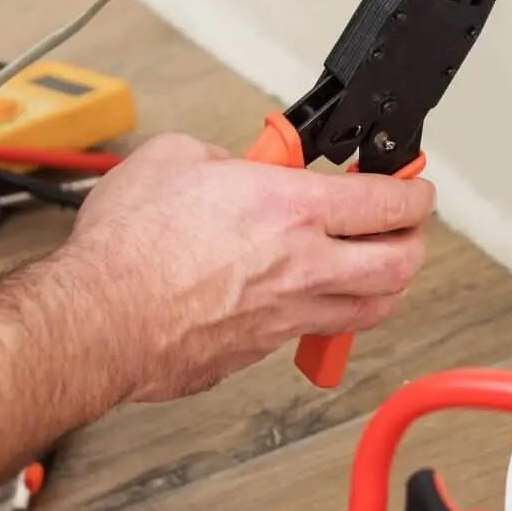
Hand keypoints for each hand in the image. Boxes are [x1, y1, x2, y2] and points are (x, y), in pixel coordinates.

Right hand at [61, 133, 432, 401]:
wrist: (97, 317)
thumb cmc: (128, 245)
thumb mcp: (177, 158)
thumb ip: (223, 159)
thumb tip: (229, 168)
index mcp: (291, 210)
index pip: (388, 202)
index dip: (414, 192)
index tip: (414, 186)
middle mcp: (302, 267)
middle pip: (399, 266)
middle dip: (414, 244)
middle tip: (406, 230)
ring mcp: (285, 317)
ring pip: (367, 311)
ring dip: (382, 287)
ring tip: (375, 268)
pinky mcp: (256, 352)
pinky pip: (309, 334)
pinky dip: (321, 316)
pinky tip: (305, 300)